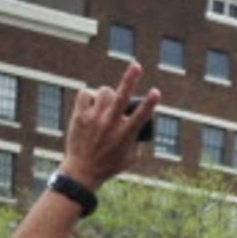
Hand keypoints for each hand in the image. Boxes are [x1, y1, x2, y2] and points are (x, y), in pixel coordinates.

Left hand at [62, 60, 160, 188]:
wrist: (82, 171)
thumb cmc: (109, 166)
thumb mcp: (130, 158)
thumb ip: (137, 141)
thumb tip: (140, 126)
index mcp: (125, 134)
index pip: (141, 115)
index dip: (150, 102)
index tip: (156, 91)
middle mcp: (110, 124)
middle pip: (122, 96)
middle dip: (130, 79)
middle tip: (136, 65)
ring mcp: (94, 119)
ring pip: (104, 91)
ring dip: (108, 94)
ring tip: (107, 104)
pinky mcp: (80, 117)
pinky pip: (85, 93)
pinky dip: (89, 95)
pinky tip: (91, 104)